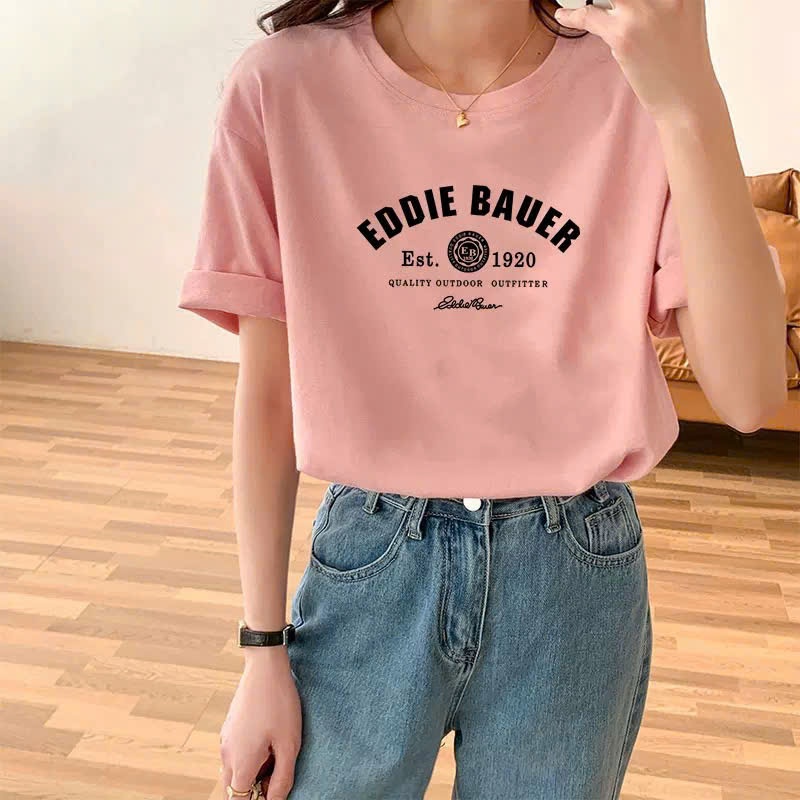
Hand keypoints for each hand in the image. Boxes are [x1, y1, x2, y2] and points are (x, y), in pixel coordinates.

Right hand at [219, 649, 301, 799]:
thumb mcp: (289, 744)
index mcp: (240, 763)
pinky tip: (268, 740)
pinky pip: (234, 754)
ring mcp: (225, 740)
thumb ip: (282, 778)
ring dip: (251, 774)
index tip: (272, 792)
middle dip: (253, 791)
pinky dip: (248, 758)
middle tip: (276, 775)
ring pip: (233, 772)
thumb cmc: (280, 703)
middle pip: (234, 790)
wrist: (264, 667)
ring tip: (276, 755)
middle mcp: (226, 755)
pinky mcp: (229, 727)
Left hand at [553, 0, 720, 123]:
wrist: (686, 98)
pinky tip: (563, 14)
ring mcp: (643, 12)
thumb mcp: (682, 15)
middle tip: (601, 2)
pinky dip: (573, 16)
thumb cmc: (682, 62)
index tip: (614, 0)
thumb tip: (626, 0)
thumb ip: (659, 0)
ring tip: (577, 1)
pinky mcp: (624, 35)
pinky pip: (589, 15)